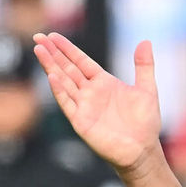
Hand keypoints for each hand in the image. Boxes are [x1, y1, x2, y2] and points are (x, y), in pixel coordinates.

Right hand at [33, 33, 161, 169]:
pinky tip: (52, 76)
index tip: (53, 36)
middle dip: (53, 53)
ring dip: (51, 67)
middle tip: (38, 36)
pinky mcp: (81, 122)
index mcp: (103, 83)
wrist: (143, 150)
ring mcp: (84, 106)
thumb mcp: (147, 89)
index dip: (67, 49)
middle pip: (68, 68)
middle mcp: (90, 93)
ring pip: (64, 82)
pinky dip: (60, 90)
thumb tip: (145, 41)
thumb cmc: (145, 123)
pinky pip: (68, 103)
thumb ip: (144, 66)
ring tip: (39, 50)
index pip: (81, 62)